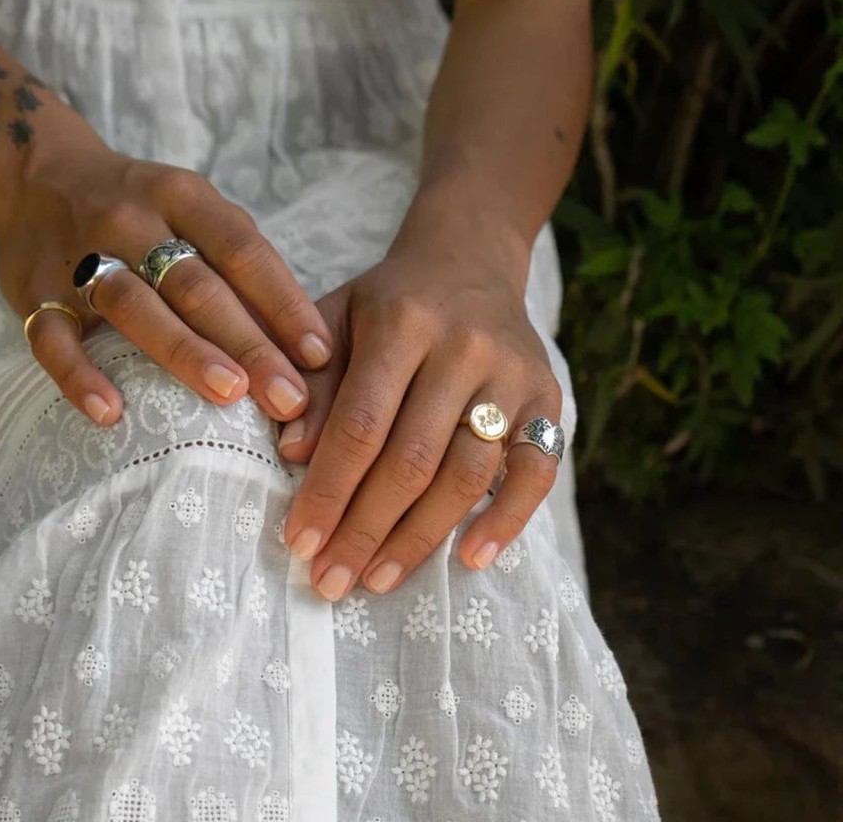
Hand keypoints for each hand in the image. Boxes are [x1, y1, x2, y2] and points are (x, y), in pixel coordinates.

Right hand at [0, 144, 332, 424]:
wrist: (40, 177)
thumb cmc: (146, 210)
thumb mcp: (196, 211)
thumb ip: (242, 264)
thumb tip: (301, 339)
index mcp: (183, 197)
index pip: (243, 250)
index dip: (284, 303)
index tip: (318, 354)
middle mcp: (133, 219)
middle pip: (197, 285)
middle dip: (249, 343)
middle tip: (287, 396)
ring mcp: (79, 255)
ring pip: (135, 306)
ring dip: (184, 352)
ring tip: (229, 395)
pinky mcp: (33, 292)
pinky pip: (52, 338)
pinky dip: (80, 375)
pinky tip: (110, 412)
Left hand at [279, 208, 562, 600]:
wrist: (469, 260)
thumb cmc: (391, 300)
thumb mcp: (339, 320)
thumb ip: (315, 381)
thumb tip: (294, 454)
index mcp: (403, 323)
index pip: (360, 424)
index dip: (328, 490)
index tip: (299, 541)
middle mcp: (464, 348)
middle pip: (412, 459)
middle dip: (365, 529)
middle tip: (331, 581)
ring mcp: (513, 375)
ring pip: (468, 474)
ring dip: (421, 537)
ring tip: (377, 580)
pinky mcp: (548, 396)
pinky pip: (537, 469)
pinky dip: (508, 519)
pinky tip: (472, 558)